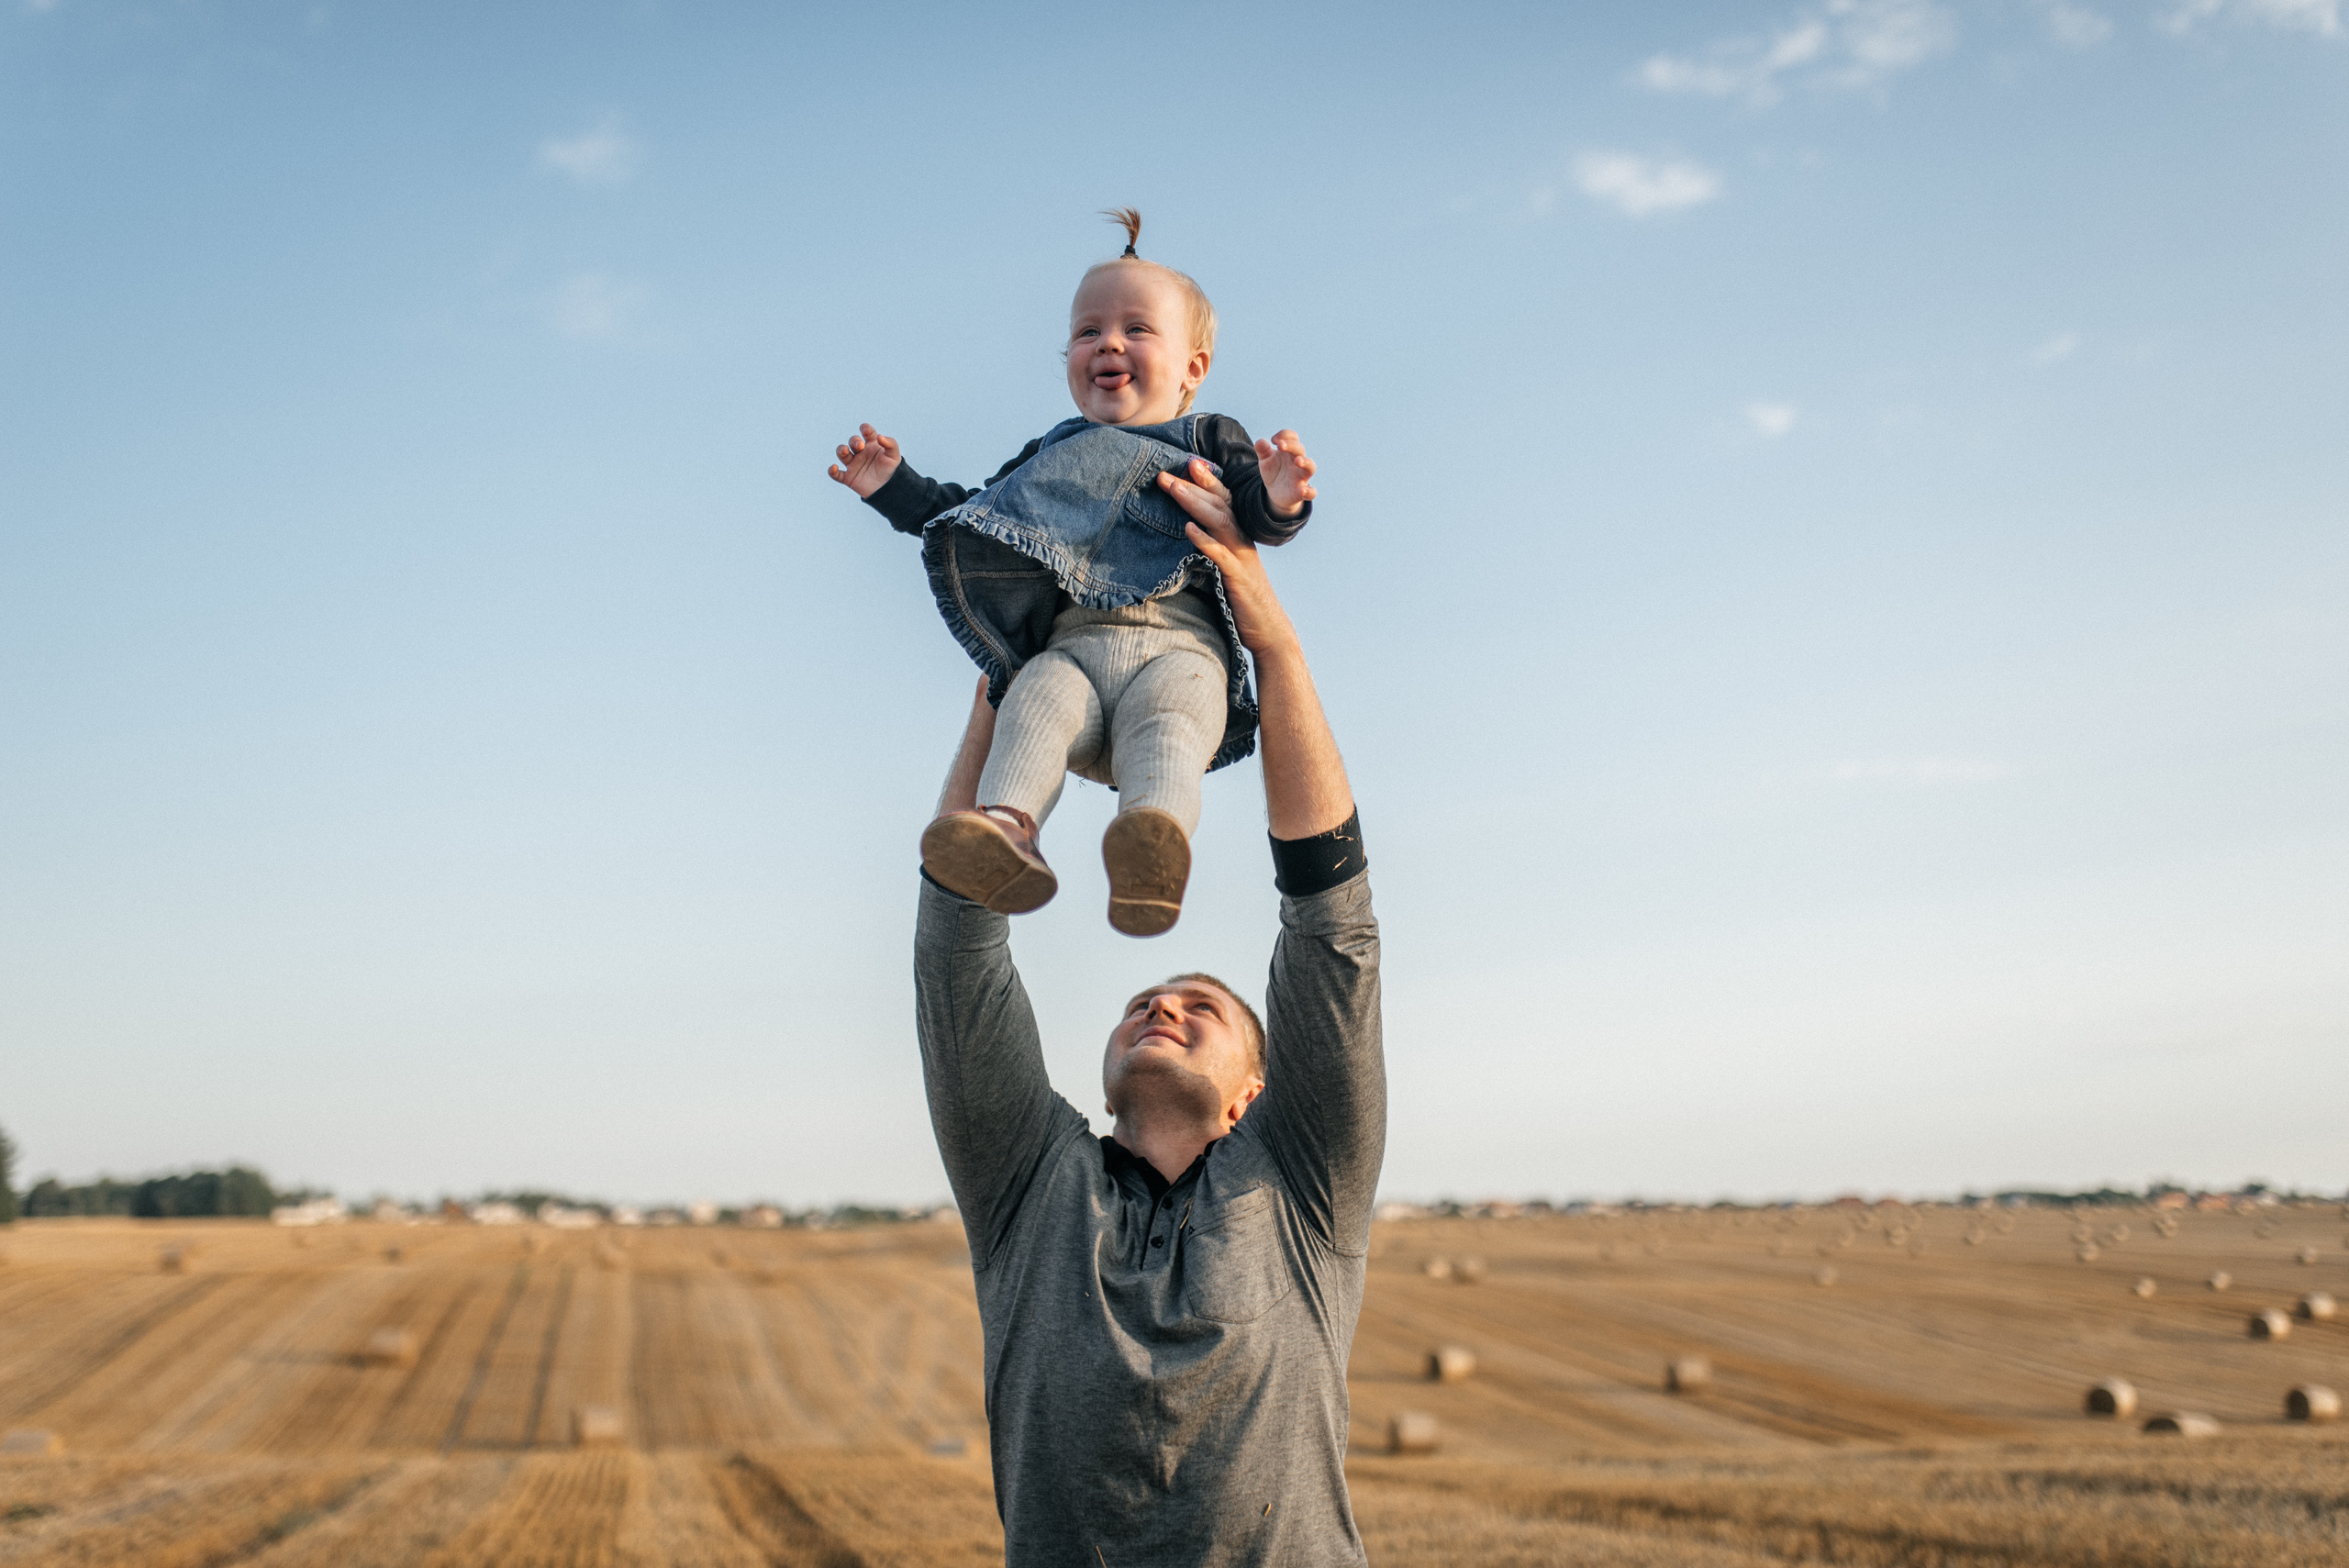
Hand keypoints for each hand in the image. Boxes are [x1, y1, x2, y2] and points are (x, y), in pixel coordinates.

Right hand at [827, 423, 901, 497]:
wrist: (890, 490)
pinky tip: (834, 468)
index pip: (866, 432)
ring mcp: (854, 464)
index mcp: (872, 445)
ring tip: (845, 451)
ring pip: (842, 453)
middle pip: (852, 441)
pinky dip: (832, 471)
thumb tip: (879, 436)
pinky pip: (836, 474)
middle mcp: (861, 452)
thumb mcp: (895, 456)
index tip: (866, 431)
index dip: (865, 429)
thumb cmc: (893, 471)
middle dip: (854, 441)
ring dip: (841, 450)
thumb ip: (890, 443)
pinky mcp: (849, 477)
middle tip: (859, 446)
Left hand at [1158, 459, 1296, 657]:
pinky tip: (1189, 529)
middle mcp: (1242, 541)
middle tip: (1168, 471)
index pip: (1223, 501)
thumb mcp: (1226, 569)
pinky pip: (1221, 555)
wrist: (1268, 629)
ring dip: (1195, 503)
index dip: (1207, 481)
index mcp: (1239, 537)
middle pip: (1218, 505)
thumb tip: (1189, 535)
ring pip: (1219, 522)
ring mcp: (1241, 557)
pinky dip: (1205, 540)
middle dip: (1193, 485)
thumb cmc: (1243, 600)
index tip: (1188, 462)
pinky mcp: (1238, 577)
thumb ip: (1212, 549)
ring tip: (1174, 488)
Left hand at [1256, 429, 1315, 517]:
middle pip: (1300, 449)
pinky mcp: (1301, 492)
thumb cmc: (1274, 471)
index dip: (1284, 435)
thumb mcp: (1265, 460)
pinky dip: (1310, 491)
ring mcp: (1301, 476)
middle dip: (1291, 445)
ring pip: (1311, 467)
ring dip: (1306, 462)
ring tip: (1297, 461)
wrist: (1275, 492)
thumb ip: (1262, 450)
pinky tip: (1302, 491)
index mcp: (1290, 451)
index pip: (1293, 437)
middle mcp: (1298, 461)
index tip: (1273, 440)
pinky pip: (1312, 492)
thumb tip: (1260, 442)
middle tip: (1279, 446)